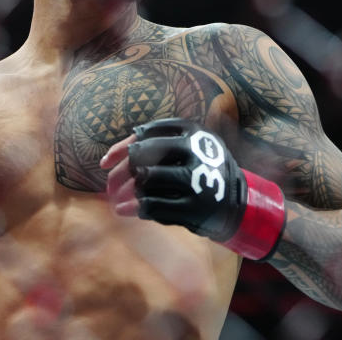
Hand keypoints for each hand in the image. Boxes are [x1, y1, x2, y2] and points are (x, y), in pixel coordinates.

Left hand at [101, 118, 285, 259]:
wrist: (237, 202)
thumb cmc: (200, 171)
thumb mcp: (186, 148)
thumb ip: (151, 146)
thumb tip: (108, 158)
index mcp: (192, 131)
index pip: (146, 134)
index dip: (120, 148)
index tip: (104, 163)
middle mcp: (196, 151)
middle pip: (143, 156)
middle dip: (120, 172)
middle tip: (110, 185)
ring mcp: (197, 180)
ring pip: (146, 180)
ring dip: (126, 191)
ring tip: (116, 199)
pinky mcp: (195, 208)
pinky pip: (154, 206)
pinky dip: (134, 209)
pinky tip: (124, 211)